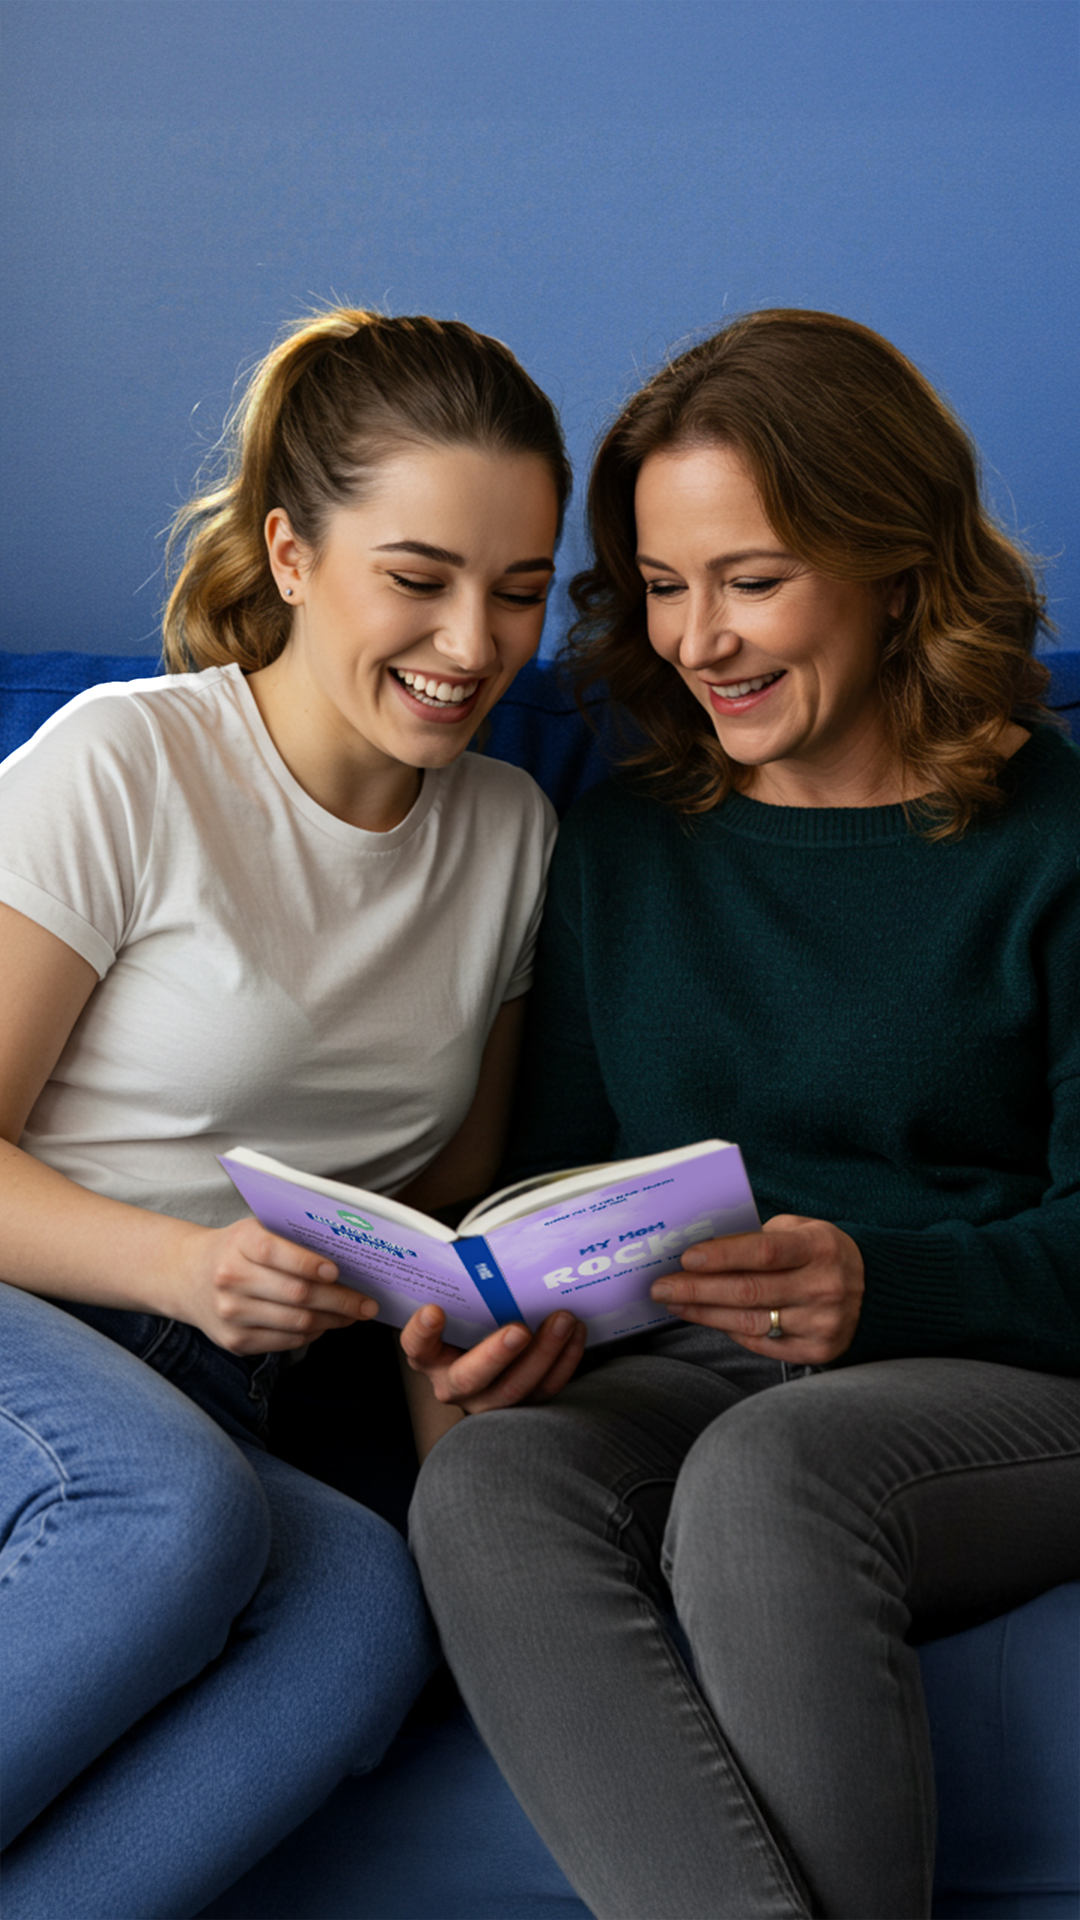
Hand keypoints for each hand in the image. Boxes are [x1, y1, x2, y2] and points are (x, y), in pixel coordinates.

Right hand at [176, 1217, 379, 1354]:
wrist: (187, 1277)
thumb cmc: (235, 1249)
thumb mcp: (254, 1230)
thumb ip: (291, 1238)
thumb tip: (345, 1254)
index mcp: (238, 1243)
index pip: (274, 1252)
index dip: (308, 1263)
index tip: (337, 1271)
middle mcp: (230, 1279)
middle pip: (295, 1294)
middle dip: (339, 1300)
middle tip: (367, 1303)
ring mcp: (231, 1314)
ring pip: (295, 1322)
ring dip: (332, 1320)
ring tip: (354, 1315)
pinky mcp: (234, 1341)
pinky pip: (285, 1342)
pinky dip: (312, 1334)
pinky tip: (326, 1324)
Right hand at [400, 1303, 586, 1413]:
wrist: (490, 1350)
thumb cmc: (473, 1320)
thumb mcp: (461, 1306)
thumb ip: (466, 1289)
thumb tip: (490, 1251)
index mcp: (430, 1355)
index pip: (417, 1346)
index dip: (422, 1331)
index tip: (434, 1310)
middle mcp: (453, 1383)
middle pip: (470, 1377)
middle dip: (496, 1354)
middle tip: (519, 1330)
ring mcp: (487, 1399)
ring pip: (513, 1389)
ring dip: (543, 1354)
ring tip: (562, 1321)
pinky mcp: (521, 1404)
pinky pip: (545, 1389)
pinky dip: (564, 1360)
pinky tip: (576, 1333)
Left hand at [650, 1214, 863, 1364]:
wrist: (874, 1288)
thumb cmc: (820, 1252)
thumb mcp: (801, 1230)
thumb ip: (759, 1236)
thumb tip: (703, 1248)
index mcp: (819, 1248)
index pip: (765, 1252)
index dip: (723, 1255)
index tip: (687, 1258)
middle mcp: (825, 1287)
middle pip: (750, 1291)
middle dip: (698, 1289)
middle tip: (662, 1287)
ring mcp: (823, 1323)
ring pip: (750, 1321)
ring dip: (704, 1313)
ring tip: (675, 1303)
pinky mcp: (818, 1351)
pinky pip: (762, 1344)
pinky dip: (730, 1330)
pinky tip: (707, 1318)